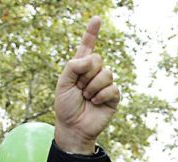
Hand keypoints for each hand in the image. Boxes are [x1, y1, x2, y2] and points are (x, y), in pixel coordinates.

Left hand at [54, 16, 120, 154]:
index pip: (88, 46)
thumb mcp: (63, 82)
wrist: (73, 127)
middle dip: (86, 74)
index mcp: (80, 67)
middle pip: (97, 58)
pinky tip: (94, 103)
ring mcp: (105, 84)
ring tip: (86, 97)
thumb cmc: (66, 106)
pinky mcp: (113, 96)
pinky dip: (101, 95)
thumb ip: (73, 66)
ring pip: (106, 73)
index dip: (92, 32)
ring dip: (93, 87)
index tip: (97, 19)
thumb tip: (92, 59)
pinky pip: (112, 87)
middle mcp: (94, 73)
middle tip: (79, 88)